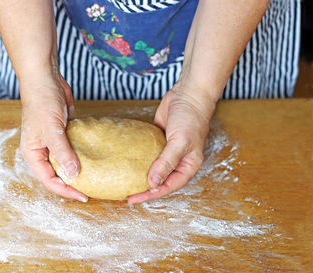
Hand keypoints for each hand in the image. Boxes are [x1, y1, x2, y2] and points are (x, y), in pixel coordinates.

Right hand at [19, 69, 87, 201]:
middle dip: (71, 183)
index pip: (49, 180)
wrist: (45, 79)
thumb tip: (74, 174)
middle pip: (56, 174)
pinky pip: (73, 148)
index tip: (83, 195)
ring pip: (65, 162)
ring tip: (94, 179)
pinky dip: (82, 154)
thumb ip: (63, 152)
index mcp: (33, 153)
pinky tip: (94, 159)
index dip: (65, 190)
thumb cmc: (41, 102)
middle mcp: (42, 151)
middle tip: (90, 191)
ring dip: (77, 170)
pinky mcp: (63, 133)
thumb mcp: (52, 130)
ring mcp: (53, 142)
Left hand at [127, 87, 215, 203]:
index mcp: (188, 166)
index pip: (168, 186)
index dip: (151, 194)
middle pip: (160, 180)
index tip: (134, 199)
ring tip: (124, 182)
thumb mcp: (180, 142)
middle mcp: (178, 161)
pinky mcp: (158, 140)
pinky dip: (138, 159)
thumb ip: (166, 162)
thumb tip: (152, 183)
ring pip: (153, 168)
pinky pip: (147, 153)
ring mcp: (167, 151)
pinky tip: (126, 163)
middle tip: (126, 194)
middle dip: (144, 189)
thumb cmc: (191, 118)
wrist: (188, 95)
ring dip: (140, 175)